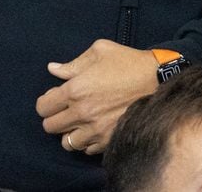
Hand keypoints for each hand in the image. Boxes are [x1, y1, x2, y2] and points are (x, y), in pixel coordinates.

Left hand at [36, 39, 156, 154]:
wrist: (157, 80)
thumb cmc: (127, 62)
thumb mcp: (99, 51)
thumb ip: (73, 63)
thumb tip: (53, 69)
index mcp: (75, 89)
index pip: (43, 107)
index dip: (45, 102)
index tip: (53, 97)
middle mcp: (82, 113)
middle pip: (50, 127)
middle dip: (53, 117)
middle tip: (64, 109)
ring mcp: (96, 130)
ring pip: (67, 143)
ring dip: (69, 132)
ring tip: (78, 121)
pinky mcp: (109, 140)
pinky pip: (87, 150)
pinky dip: (86, 141)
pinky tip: (93, 127)